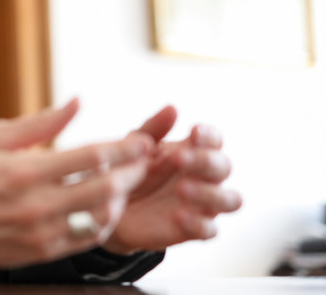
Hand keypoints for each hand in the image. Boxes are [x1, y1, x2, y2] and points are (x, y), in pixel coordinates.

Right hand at [0, 99, 153, 275]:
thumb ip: (41, 122)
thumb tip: (77, 102)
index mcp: (25, 171)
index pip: (89, 157)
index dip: (123, 148)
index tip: (142, 141)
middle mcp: (36, 204)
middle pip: (104, 188)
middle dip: (133, 172)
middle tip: (144, 161)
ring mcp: (42, 232)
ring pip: (102, 217)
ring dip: (123, 198)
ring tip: (127, 182)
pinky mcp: (44, 251)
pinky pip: (88, 239)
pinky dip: (105, 221)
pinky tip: (107, 206)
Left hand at [103, 106, 242, 253]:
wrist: (108, 205)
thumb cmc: (129, 168)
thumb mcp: (134, 146)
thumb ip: (153, 128)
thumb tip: (173, 108)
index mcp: (193, 151)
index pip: (214, 140)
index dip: (209, 136)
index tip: (193, 132)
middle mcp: (204, 177)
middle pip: (224, 167)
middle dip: (206, 161)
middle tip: (178, 159)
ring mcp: (203, 204)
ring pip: (231, 200)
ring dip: (211, 193)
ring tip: (181, 189)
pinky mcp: (193, 229)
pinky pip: (210, 230)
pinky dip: (199, 223)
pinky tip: (178, 216)